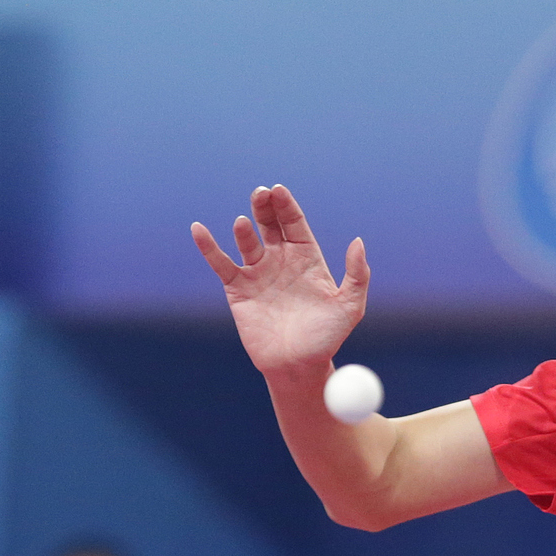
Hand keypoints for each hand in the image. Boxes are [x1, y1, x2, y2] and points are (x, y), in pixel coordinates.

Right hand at [191, 185, 368, 376]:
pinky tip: (198, 229)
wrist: (298, 365)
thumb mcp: (350, 306)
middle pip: (271, 225)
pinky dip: (208, 246)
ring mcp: (258, 273)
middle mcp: (281, 261)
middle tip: (261, 192)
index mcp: (308, 259)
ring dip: (244, 228)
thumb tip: (358, 241)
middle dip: (265, 207)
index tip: (279, 190)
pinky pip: (221, 263)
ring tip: (243, 221)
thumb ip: (357, 274)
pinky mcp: (238, 289)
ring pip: (247, 241)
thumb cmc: (327, 337)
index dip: (287, 206)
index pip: (295, 224)